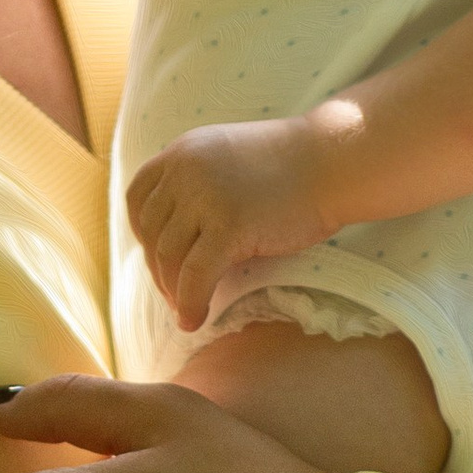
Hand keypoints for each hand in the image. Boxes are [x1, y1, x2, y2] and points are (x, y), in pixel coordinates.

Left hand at [127, 116, 336, 329]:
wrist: (334, 161)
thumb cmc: (293, 166)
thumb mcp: (228, 159)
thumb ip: (199, 182)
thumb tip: (177, 230)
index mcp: (183, 152)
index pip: (138, 197)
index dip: (143, 233)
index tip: (158, 255)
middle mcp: (185, 170)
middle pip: (151, 231)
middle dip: (159, 268)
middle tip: (175, 294)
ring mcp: (205, 196)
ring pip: (168, 256)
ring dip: (172, 290)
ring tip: (185, 309)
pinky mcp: (228, 225)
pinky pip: (195, 275)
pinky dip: (190, 303)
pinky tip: (194, 320)